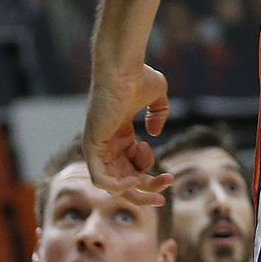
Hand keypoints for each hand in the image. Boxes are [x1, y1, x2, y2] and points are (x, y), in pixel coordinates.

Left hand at [82, 57, 171, 207]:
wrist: (122, 68)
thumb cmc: (137, 76)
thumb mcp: (157, 96)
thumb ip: (159, 114)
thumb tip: (154, 133)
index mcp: (119, 136)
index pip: (132, 167)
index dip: (151, 176)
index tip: (168, 175)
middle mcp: (107, 145)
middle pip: (124, 180)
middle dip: (146, 190)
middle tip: (164, 192)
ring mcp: (98, 147)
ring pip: (113, 184)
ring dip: (136, 190)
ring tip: (156, 183)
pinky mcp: (92, 147)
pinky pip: (100, 178)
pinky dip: (116, 185)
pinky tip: (135, 180)